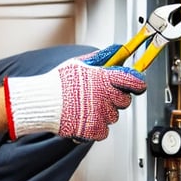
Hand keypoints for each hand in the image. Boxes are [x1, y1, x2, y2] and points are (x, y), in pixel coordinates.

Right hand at [4, 47, 145, 140]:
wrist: (42, 103)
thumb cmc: (59, 83)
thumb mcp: (80, 63)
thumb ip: (102, 57)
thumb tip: (118, 49)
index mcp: (104, 78)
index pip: (134, 81)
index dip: (137, 83)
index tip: (137, 84)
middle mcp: (106, 96)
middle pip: (125, 100)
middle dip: (115, 98)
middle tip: (100, 96)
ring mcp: (101, 115)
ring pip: (113, 116)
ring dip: (104, 113)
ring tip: (86, 107)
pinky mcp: (95, 130)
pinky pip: (104, 130)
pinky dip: (95, 127)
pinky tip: (83, 118)